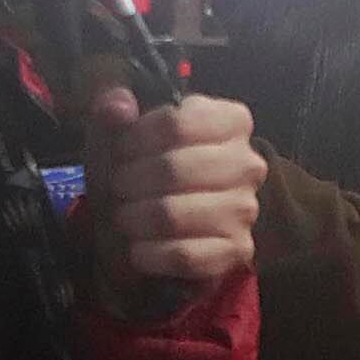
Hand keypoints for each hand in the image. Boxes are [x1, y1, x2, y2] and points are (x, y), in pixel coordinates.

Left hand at [86, 89, 265, 309]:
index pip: (176, 122)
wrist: (148, 232)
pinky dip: (149, 254)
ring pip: (173, 214)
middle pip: (174, 168)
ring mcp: (246, 209)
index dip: (136, 138)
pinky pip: (183, 255)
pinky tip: (139, 249)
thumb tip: (119, 105)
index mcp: (231, 122)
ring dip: (135, 218)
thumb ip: (112, 111)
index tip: (121, 152)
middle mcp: (248, 163)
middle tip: (120, 188)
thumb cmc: (138, 175)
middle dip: (131, 181)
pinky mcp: (237, 251)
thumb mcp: (118, 137)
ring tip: (126, 217)